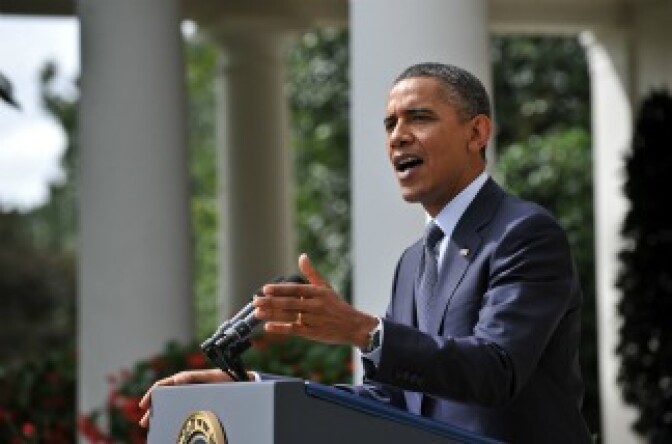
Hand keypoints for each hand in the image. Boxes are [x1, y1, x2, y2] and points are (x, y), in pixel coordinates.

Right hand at [138, 369, 231, 427]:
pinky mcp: (198, 405)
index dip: (152, 394)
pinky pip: (184, 412)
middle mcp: (187, 388)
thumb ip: (194, 377)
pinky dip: (175, 419)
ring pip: (173, 406)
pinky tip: (171, 427)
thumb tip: (176, 380)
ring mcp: (192, 397)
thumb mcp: (210, 376)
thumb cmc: (225, 379)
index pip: (164, 385)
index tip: (144, 404)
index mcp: (186, 379)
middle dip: (154, 409)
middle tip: (144, 423)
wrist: (241, 384)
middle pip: (165, 398)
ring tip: (154, 428)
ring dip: (163, 416)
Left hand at [254, 253, 377, 347]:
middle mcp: (315, 305)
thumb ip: (311, 273)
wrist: (353, 326)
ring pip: (290, 316)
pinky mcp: (313, 333)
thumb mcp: (326, 287)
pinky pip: (294, 330)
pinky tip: (268, 327)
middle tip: (255, 301)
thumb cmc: (337, 306)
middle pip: (289, 303)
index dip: (280, 289)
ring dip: (272, 315)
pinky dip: (281, 329)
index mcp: (317, 292)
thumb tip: (302, 256)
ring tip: (257, 313)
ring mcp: (313, 320)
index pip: (295, 290)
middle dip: (271, 302)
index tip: (265, 289)